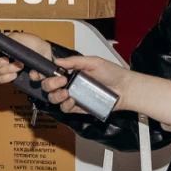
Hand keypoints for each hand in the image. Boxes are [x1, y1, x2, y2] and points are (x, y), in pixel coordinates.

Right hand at [0, 31, 54, 87]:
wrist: (48, 58)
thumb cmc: (35, 45)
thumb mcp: (21, 38)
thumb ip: (6, 42)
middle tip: (7, 60)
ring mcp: (2, 67)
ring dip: (5, 70)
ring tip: (19, 65)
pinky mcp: (9, 77)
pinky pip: (0, 80)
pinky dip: (7, 77)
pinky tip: (16, 73)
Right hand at [44, 56, 170, 124]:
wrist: (126, 89)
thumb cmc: (113, 73)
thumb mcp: (94, 62)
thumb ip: (75, 61)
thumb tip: (57, 61)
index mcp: (72, 71)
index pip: (52, 73)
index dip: (44, 74)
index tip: (45, 74)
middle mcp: (71, 84)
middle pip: (50, 87)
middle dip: (50, 84)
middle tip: (61, 82)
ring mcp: (74, 96)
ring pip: (55, 99)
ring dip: (56, 96)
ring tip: (66, 93)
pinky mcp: (80, 108)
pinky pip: (66, 109)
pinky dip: (66, 105)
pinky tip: (72, 100)